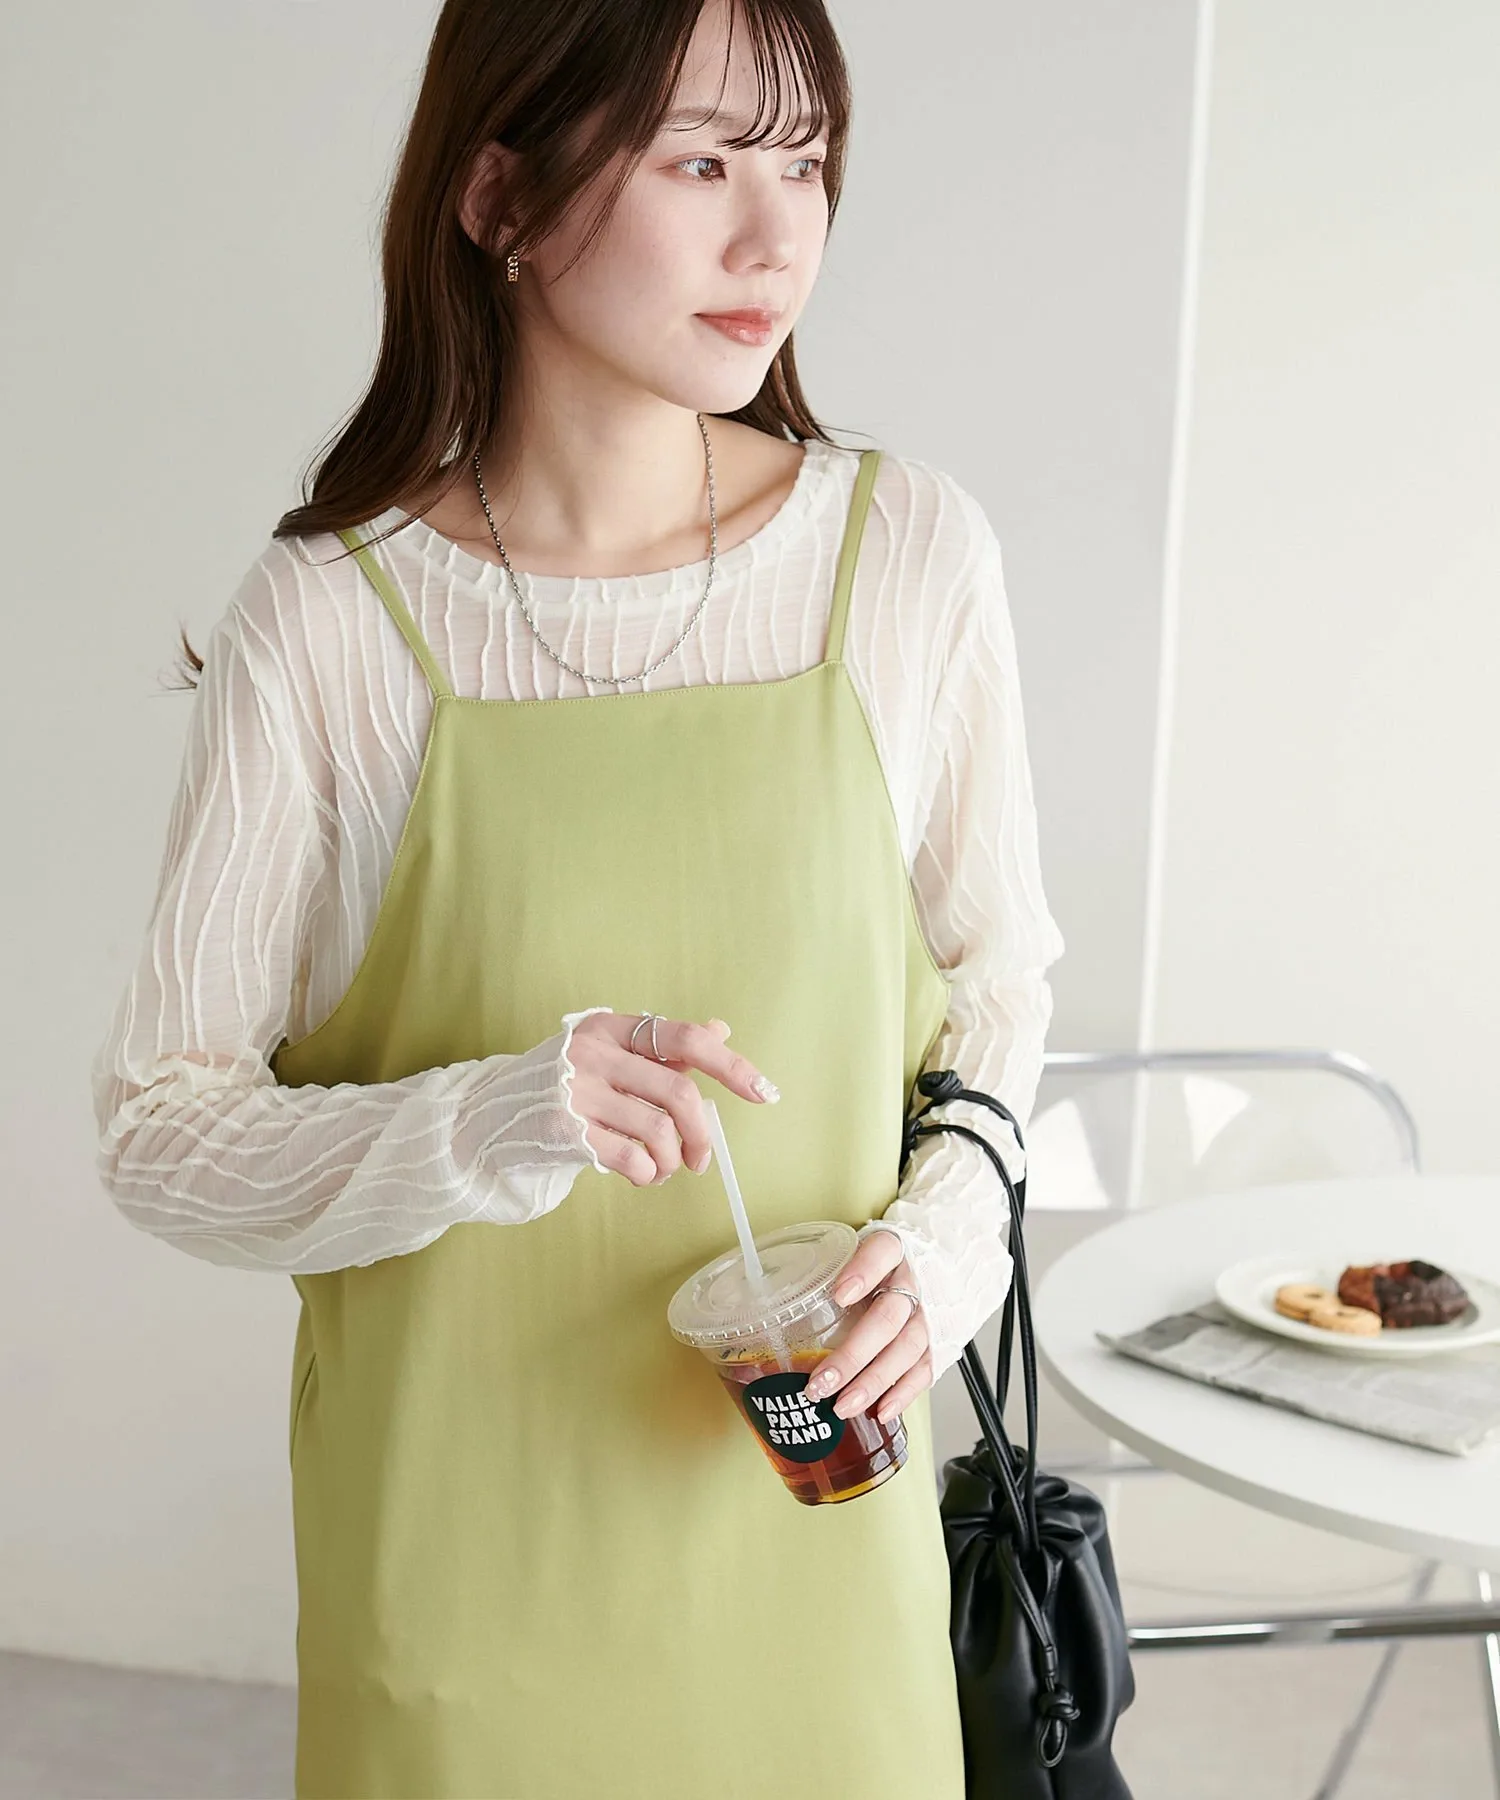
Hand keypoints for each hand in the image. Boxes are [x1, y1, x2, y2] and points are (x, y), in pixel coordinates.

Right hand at [567, 1012, 779, 1187]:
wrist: (492, 1117)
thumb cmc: (565, 1085)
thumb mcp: (610, 1055)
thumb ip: (662, 1048)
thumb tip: (720, 1030)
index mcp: (612, 1028)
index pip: (684, 1039)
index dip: (730, 1066)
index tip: (763, 1092)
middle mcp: (594, 1053)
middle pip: (678, 1091)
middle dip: (701, 1132)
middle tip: (701, 1159)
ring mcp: (577, 1091)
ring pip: (658, 1130)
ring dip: (673, 1160)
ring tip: (664, 1168)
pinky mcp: (565, 1130)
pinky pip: (632, 1157)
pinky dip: (649, 1173)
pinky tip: (642, 1174)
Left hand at [803, 1230, 933, 1424]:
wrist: (929, 1270)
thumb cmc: (879, 1266)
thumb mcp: (851, 1252)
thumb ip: (820, 1270)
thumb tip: (760, 1295)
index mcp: (892, 1250)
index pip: (881, 1252)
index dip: (863, 1272)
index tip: (839, 1295)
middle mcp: (913, 1282)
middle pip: (888, 1316)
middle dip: (854, 1354)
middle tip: (822, 1381)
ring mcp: (928, 1315)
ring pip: (906, 1349)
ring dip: (872, 1382)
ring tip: (842, 1405)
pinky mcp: (937, 1343)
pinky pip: (923, 1371)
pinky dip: (901, 1394)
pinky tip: (879, 1411)